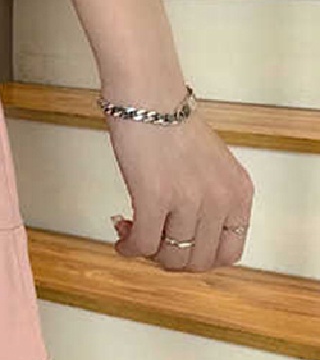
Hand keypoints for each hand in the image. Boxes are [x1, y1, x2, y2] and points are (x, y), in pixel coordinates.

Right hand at [104, 109, 254, 271]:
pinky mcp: (154, 199)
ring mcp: (189, 201)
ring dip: (147, 253)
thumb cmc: (170, 122)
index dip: (199, 256)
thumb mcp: (210, 166)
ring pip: (170, 257)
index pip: (229, 252)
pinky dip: (129, 248)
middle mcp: (220, 200)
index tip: (178, 247)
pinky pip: (143, 244)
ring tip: (131, 234)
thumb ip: (208, 197)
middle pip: (199, 261)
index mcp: (238, 193)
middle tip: (152, 242)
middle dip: (171, 259)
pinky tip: (121, 240)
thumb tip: (184, 230)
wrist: (147, 98)